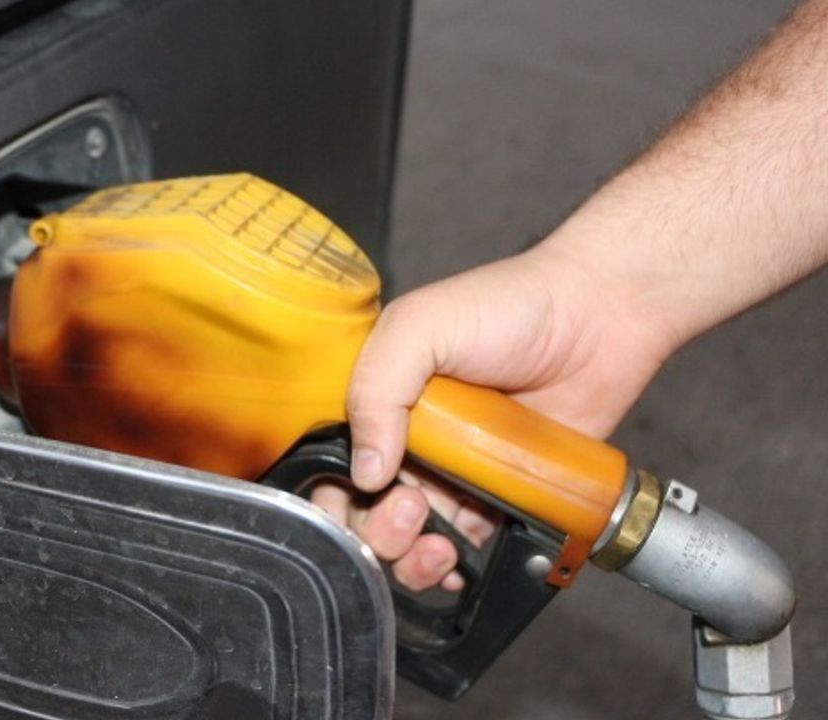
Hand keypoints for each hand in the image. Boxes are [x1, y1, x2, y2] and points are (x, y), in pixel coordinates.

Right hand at [315, 241, 673, 590]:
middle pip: (363, 511)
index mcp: (377, 399)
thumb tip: (365, 473)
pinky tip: (458, 563)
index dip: (331, 493)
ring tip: (438, 545)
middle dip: (374, 531)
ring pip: (409, 539)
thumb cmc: (509, 305)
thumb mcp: (421, 326)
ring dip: (410, 560)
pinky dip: (453, 568)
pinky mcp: (497, 497)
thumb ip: (377, 389)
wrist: (600, 318)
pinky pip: (465, 546)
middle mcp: (407, 440)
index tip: (360, 498)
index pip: (329, 460)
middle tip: (411, 510)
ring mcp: (452, 472)